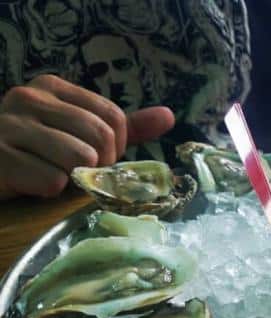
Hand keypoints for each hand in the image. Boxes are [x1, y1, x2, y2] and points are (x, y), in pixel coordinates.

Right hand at [0, 75, 174, 198]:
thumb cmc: (33, 154)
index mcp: (53, 88)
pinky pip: (52, 180)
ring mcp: (10, 125)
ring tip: (52, 175)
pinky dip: (50, 191)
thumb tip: (168, 116)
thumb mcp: (76, 133)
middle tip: (76, 173)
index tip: (96, 158)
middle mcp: (29, 98)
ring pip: (79, 159)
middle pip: (101, 137)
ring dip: (73, 179)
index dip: (115, 148)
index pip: (114, 118)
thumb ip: (122, 126)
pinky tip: (32, 184)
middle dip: (98, 165)